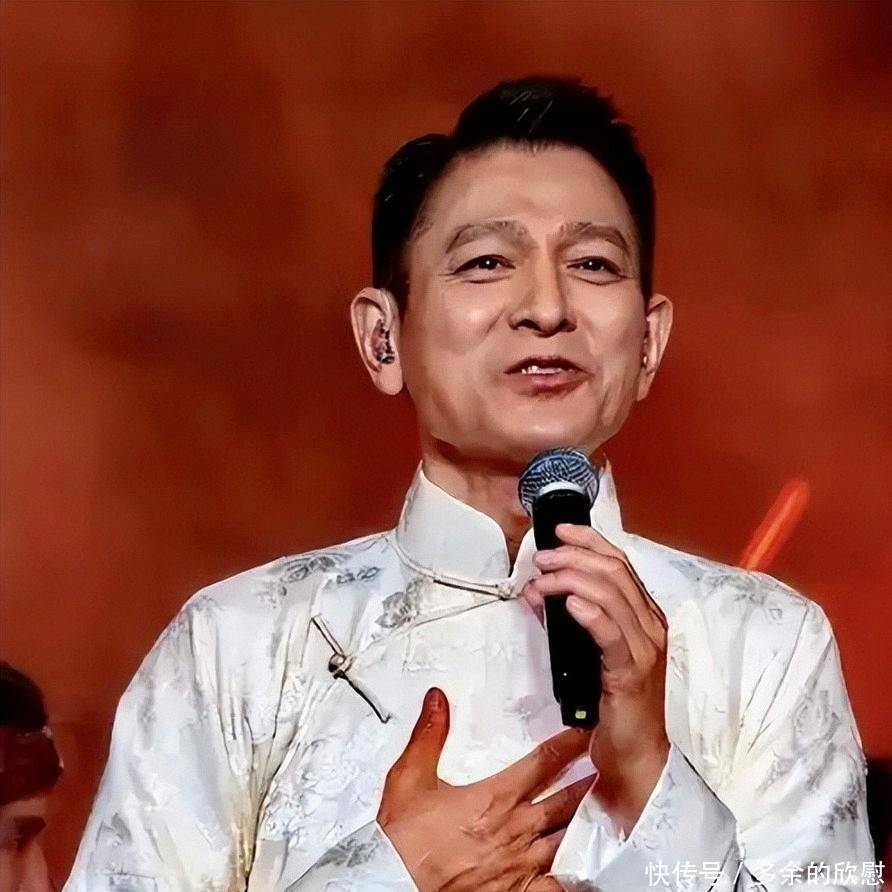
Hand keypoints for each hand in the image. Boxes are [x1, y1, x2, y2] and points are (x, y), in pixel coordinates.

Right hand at [377, 688, 593, 891]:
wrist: (397, 884)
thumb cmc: (406, 840)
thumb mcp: (409, 778)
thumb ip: (429, 736)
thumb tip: (438, 700)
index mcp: (495, 798)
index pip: (542, 763)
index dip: (568, 746)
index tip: (585, 733)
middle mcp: (515, 829)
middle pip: (564, 800)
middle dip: (587, 783)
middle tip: (608, 768)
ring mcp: (521, 864)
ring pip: (566, 838)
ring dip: (586, 822)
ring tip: (605, 811)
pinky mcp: (518, 891)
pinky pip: (557, 883)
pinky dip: (573, 875)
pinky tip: (585, 871)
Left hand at [524, 523, 669, 833]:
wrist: (636, 754)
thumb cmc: (613, 702)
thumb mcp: (589, 651)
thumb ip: (568, 620)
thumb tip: (537, 591)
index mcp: (644, 615)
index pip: (620, 563)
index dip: (589, 541)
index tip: (560, 530)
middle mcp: (650, 625)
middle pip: (614, 571)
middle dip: (572, 557)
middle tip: (541, 559)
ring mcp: (645, 648)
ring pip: (611, 594)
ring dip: (570, 580)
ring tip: (542, 581)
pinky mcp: (632, 672)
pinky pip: (611, 633)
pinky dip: (588, 612)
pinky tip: (567, 605)